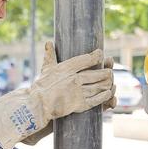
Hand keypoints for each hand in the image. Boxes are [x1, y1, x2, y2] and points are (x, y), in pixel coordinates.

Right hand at [0, 41, 114, 148]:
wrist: (37, 105)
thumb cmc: (41, 87)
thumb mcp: (46, 69)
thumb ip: (50, 56)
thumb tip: (48, 43)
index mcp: (67, 68)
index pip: (86, 59)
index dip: (96, 56)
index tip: (101, 54)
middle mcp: (74, 79)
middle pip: (97, 73)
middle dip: (106, 72)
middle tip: (110, 72)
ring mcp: (78, 92)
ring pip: (100, 86)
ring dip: (107, 84)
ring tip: (110, 82)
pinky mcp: (79, 104)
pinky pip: (97, 99)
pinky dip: (104, 96)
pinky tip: (108, 93)